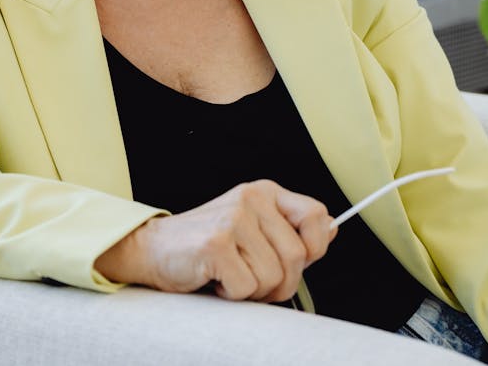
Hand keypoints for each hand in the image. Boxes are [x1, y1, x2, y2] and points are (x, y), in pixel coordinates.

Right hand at [95, 180, 336, 302]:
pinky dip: (232, 294)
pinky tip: (214, 278)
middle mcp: (251, 198)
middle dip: (279, 283)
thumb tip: (334, 228)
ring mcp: (233, 218)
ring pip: (273, 277)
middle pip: (297, 257)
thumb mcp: (252, 228)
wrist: (153, 249)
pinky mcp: (216, 243)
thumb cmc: (207, 246)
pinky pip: (246, 288)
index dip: (315, 247)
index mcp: (264, 192)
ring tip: (229, 275)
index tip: (296, 262)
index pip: (317, 216)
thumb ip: (290, 230)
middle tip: (251, 279)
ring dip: (253, 291)